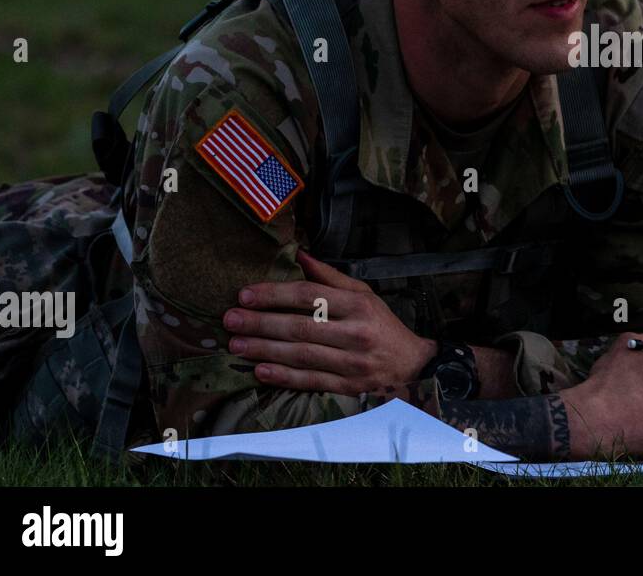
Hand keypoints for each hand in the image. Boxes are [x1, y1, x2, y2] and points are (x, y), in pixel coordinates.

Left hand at [222, 250, 436, 396]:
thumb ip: (329, 277)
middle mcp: (356, 333)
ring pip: (300, 355)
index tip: (245, 295)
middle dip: (260, 323)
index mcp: (359, 305)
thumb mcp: (363, 294)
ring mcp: (352, 363)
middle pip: (300, 327)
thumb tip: (298, 254)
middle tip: (230, 320)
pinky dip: (283, 377)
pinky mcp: (347, 387)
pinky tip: (260, 370)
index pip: (310, 296)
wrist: (412, 365)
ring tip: (235, 344)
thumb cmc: (382, 325)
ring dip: (264, 350)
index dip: (274, 295)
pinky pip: (310, 381)